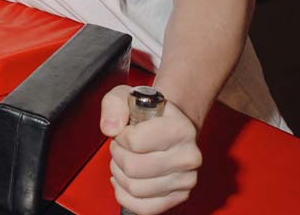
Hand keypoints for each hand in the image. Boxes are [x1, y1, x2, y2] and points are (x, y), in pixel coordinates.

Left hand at [101, 85, 201, 214]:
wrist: (168, 124)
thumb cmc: (146, 111)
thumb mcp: (126, 96)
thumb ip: (114, 105)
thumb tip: (110, 128)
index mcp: (181, 128)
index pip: (135, 142)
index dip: (120, 136)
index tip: (125, 130)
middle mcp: (189, 156)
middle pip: (134, 168)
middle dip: (118, 155)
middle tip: (121, 145)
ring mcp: (186, 179)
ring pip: (136, 188)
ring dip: (120, 174)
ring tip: (124, 159)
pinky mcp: (180, 196)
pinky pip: (145, 208)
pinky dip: (126, 196)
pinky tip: (124, 180)